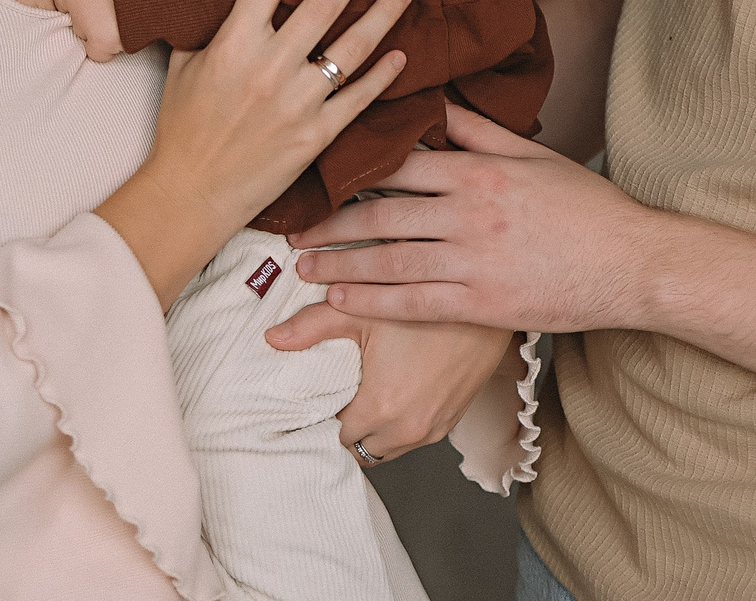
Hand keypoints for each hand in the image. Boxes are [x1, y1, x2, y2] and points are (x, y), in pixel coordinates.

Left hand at [54, 0, 122, 60]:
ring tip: (118, 18)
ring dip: (94, 27)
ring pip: (80, 29)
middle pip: (67, 5)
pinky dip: (106, 49)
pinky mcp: (100, 41)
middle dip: (82, 5)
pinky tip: (120, 37)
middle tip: (106, 3)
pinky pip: (95, 52)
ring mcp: (84, 21)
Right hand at [97, 0, 413, 306]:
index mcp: (232, 43)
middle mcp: (269, 67)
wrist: (192, 191)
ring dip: (382, 13)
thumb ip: (209, 26)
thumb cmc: (182, 127)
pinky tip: (402, 54)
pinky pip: (359, 97)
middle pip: (323, 3)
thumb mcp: (183, 64)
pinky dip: (383, 74)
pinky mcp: (317, 134)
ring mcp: (297, 102)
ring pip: (352, 47)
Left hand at [266, 304, 513, 464]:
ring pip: (388, 448)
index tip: (316, 397)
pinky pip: (413, 440)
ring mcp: (433, 430)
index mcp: (382, 408)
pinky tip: (392, 393)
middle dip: (345, 428)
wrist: (483, 308)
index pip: (336, 436)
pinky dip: (398, 426)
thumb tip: (272, 338)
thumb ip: (311, 326)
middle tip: (334, 397)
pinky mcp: (451, 423)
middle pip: (360, 449)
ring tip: (360, 395)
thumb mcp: (362, 309)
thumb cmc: (425, 305)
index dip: (323, 418)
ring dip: (372, 430)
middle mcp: (409, 429)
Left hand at [288, 102, 664, 334]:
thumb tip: (434, 106)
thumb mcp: (533, 156)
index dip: (353, 173)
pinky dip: (371, 299)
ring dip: (338, 264)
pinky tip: (339, 298)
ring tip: (301, 266)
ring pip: (388, 262)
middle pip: (380, 215)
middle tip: (291, 229)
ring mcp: (474, 261)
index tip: (318, 175)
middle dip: (329, 223)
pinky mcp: (483, 304)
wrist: (633, 262)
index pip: (400, 166)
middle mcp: (468, 214)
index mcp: (478, 172)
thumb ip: (478, 132)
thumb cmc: (587, 207)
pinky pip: (413, 302)